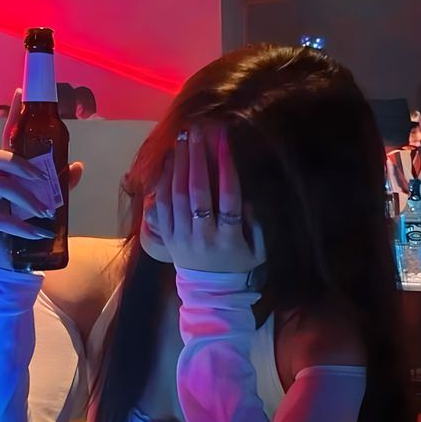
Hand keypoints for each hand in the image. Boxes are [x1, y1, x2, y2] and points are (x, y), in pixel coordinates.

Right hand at [0, 88, 83, 269]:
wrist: (16, 261)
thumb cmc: (30, 225)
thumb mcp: (50, 202)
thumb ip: (61, 184)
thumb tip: (78, 165)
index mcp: (9, 173)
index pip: (9, 138)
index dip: (13, 115)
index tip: (20, 92)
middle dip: (19, 164)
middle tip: (41, 180)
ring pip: (0, 186)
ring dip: (27, 198)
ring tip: (45, 213)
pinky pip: (0, 217)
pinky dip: (22, 226)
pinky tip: (35, 233)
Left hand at [153, 125, 264, 273]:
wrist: (209, 291)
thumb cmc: (238, 263)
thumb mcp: (257, 250)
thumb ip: (256, 225)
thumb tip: (246, 198)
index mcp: (229, 238)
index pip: (228, 196)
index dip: (225, 165)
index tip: (223, 139)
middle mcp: (203, 235)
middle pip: (198, 191)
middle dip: (197, 157)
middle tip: (196, 130)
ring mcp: (182, 236)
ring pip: (177, 195)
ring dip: (180, 163)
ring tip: (182, 139)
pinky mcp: (167, 236)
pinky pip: (163, 204)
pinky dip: (164, 180)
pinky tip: (170, 161)